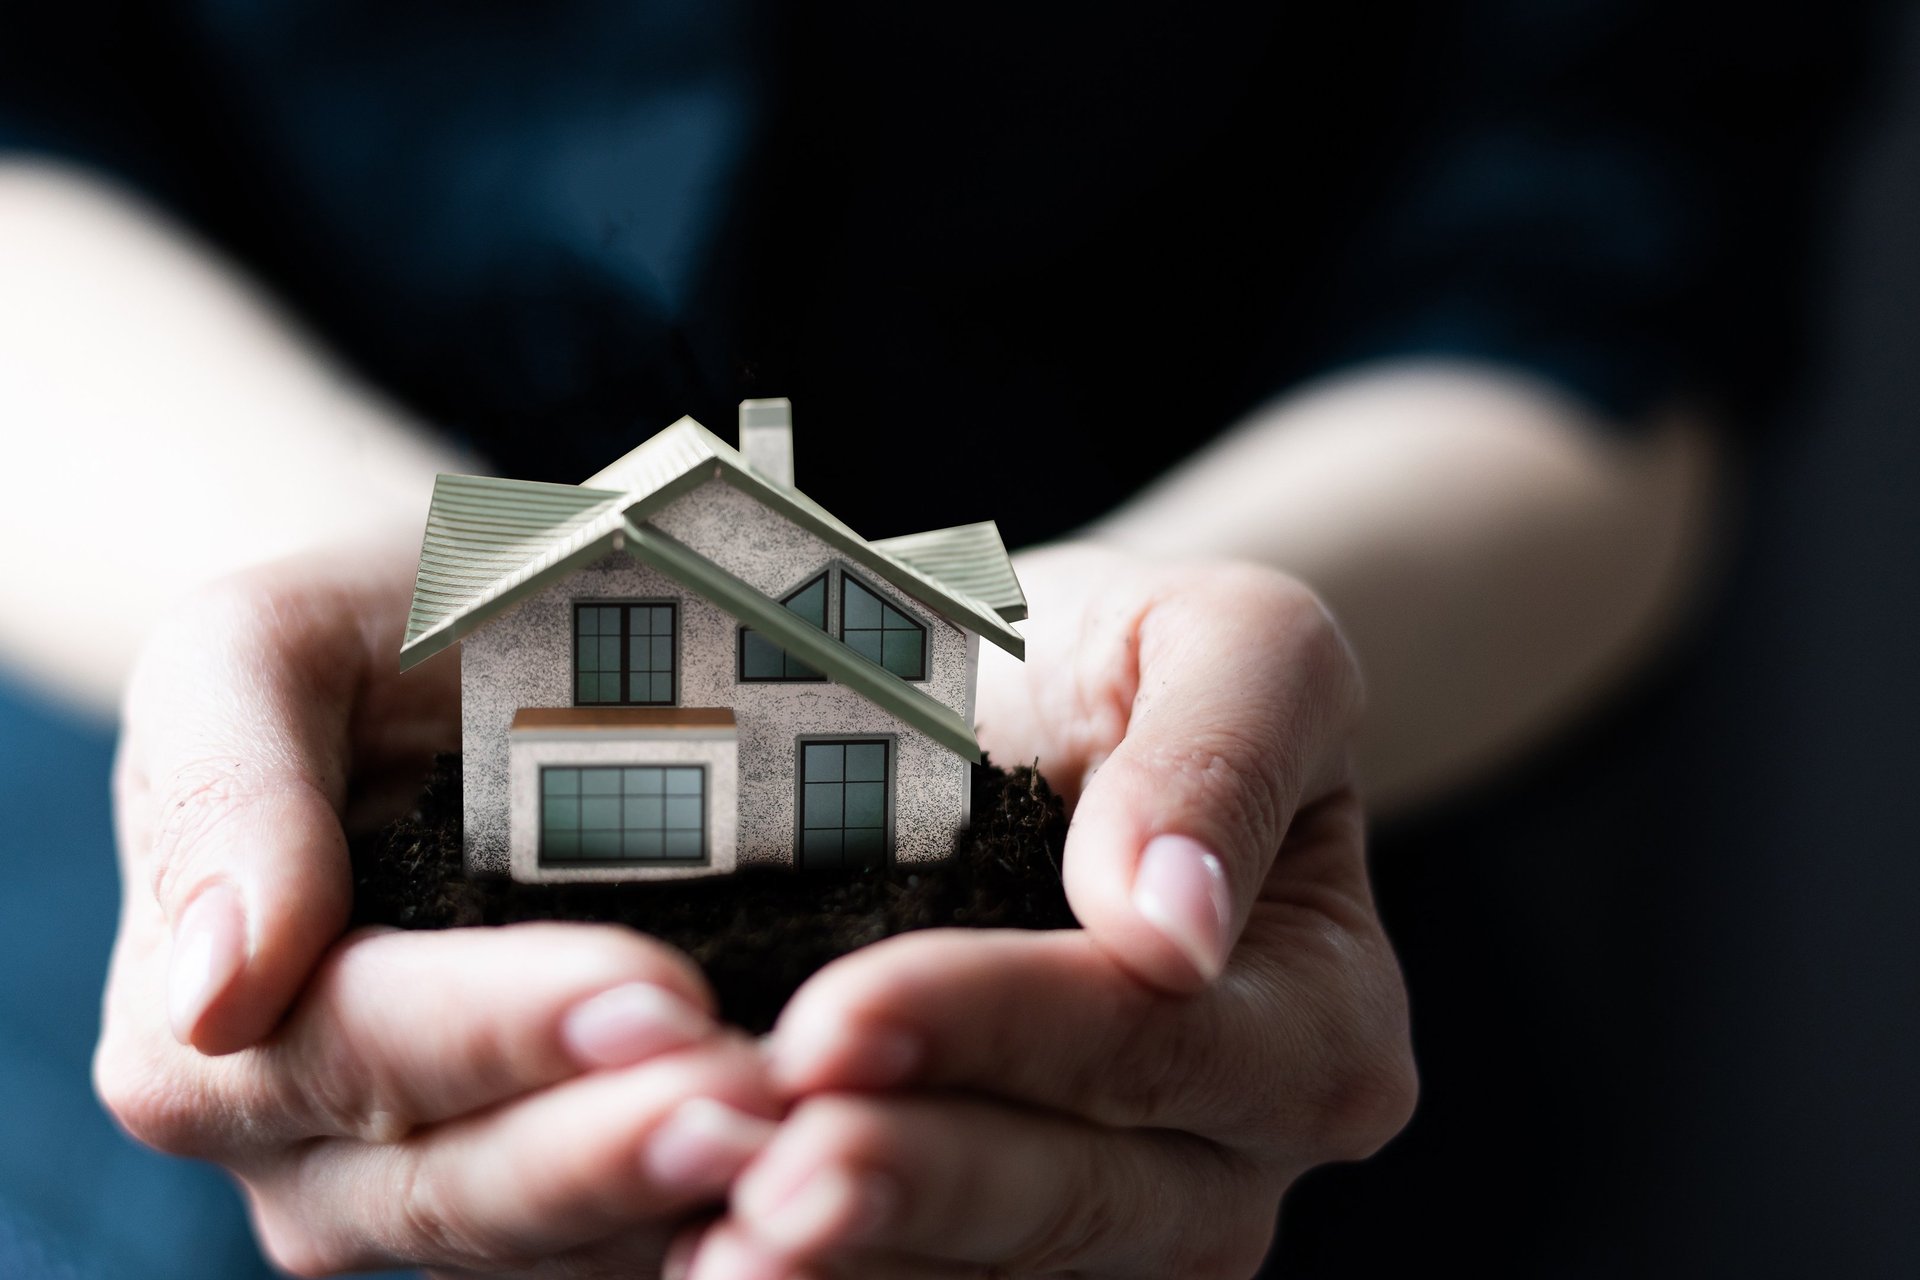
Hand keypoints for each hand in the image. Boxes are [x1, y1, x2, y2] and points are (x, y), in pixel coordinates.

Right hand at [95, 546, 780, 1275]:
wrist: (466, 653)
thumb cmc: (366, 633)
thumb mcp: (264, 651)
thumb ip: (224, 793)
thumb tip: (211, 997)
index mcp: (205, 1021)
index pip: (346, 1049)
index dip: (496, 1031)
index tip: (654, 994)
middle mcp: (304, 1139)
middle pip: (448, 1182)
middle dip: (606, 1149)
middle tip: (757, 1100)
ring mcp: (433, 1176)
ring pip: (543, 1243)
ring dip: (672, 1203)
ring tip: (802, 1140)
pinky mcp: (551, 1187)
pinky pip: (617, 1246)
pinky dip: (711, 1227)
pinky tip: (812, 1193)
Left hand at [680, 546, 1415, 1278]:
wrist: (1070, 715)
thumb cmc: (1151, 667)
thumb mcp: (1228, 640)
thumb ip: (1225, 758)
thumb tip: (1177, 929)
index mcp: (1318, 1016)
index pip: (1151, 1036)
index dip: (994, 1031)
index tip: (836, 1021)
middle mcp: (1237, 1156)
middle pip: (1078, 1197)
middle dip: (914, 1188)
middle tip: (767, 1185)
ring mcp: (1132, 1222)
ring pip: (1000, 1275)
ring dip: (854, 1269)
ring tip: (716, 1252)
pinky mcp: (1022, 1249)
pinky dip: (836, 1278)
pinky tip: (715, 1256)